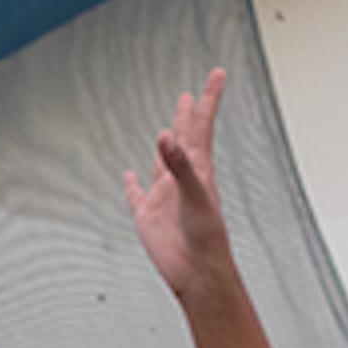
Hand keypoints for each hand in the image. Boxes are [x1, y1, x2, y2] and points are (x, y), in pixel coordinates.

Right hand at [124, 68, 236, 303]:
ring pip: (161, 163)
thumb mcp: (196, 196)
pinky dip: (131, 184)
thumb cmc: (206, 239)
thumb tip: (166, 136)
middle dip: (187, 115)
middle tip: (189, 96)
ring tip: (166, 130)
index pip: (203, 126)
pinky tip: (130, 175)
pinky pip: (136, 195)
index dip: (209, 99)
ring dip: (164, 145)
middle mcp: (182, 179)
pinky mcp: (147, 216)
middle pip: (183, 139)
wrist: (197, 274)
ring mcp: (164, 197)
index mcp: (199, 170)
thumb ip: (181, 166)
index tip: (217, 74)